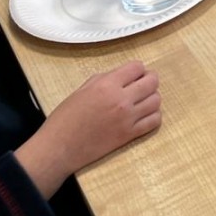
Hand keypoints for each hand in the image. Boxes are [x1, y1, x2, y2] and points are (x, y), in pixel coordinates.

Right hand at [16, 62, 160, 197]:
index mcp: (106, 85)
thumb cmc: (64, 119)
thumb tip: (123, 76)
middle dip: (148, 80)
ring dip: (151, 98)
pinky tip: (143, 116)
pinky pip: (155, 121)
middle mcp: (121, 99)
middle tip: (140, 86)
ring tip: (141, 102)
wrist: (58, 149)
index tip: (132, 76)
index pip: (137, 67)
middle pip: (152, 82)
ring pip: (156, 100)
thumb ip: (104, 79)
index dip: (136, 70)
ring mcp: (127, 118)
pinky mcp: (129, 135)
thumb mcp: (81, 90)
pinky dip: (153, 116)